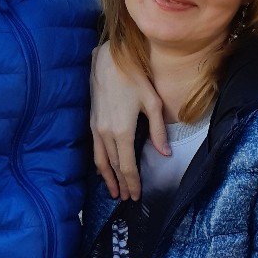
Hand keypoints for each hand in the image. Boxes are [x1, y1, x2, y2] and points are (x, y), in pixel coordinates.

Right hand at [90, 42, 168, 200]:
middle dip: (120, 184)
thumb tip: (165, 153)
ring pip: (100, 160)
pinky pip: (95, 149)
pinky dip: (100, 163)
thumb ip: (158, 131)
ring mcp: (96, 127)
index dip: (132, 183)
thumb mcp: (152, 103)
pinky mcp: (92, 121)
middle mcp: (106, 133)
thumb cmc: (134, 77)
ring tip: (113, 191)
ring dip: (107, 178)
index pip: (126, 166)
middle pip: (113, 167)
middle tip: (126, 199)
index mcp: (122, 131)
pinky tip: (104, 168)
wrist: (109, 59)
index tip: (136, 196)